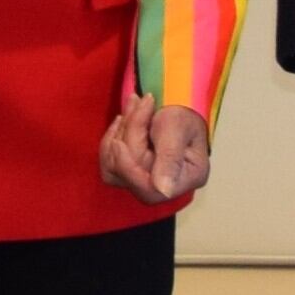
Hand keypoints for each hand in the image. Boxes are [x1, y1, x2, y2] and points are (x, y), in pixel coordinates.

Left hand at [100, 89, 213, 208]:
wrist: (176, 103)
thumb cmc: (183, 113)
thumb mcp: (177, 128)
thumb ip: (170, 156)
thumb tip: (164, 191)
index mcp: (187, 178)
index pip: (150, 189)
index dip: (128, 167)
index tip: (118, 143)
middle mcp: (166, 186)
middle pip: (128, 175)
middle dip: (127, 136)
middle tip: (136, 103)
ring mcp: (146, 180)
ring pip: (113, 170)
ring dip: (118, 134)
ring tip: (132, 108)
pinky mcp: (131, 173)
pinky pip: (108, 163)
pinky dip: (111, 139)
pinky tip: (122, 121)